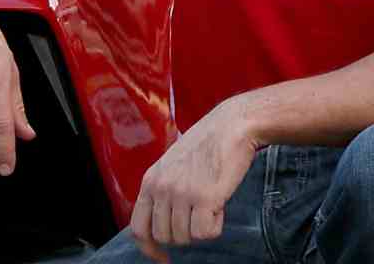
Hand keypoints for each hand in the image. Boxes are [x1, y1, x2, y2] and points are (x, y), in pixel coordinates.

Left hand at [130, 98, 259, 261]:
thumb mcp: (173, 162)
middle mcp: (163, 188)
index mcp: (151, 180)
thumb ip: (164, 188)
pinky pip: (205, 233)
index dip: (150, 249)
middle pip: (165, 236)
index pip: (138, 229)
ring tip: (213, 202)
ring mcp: (182, 194)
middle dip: (184, 233)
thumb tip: (163, 220)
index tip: (163, 257)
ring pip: (186, 237)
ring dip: (202, 226)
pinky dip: (216, 225)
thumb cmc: (209, 142)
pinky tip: (221, 205)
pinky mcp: (205, 197)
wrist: (234, 124)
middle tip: (200, 215)